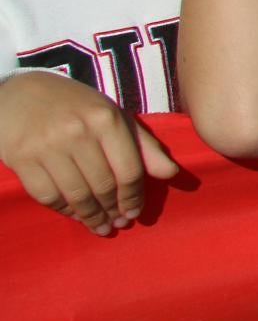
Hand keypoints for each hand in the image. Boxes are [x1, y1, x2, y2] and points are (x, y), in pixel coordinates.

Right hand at [0, 72, 178, 235]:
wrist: (21, 93)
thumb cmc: (77, 107)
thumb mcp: (114, 116)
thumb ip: (143, 146)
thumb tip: (172, 173)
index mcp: (107, 119)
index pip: (129, 170)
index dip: (134, 197)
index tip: (135, 212)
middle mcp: (78, 132)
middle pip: (104, 186)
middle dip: (113, 210)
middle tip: (118, 224)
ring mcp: (47, 146)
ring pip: (77, 195)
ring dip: (91, 217)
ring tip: (101, 226)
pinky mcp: (22, 158)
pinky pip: (48, 196)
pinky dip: (64, 210)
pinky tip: (75, 214)